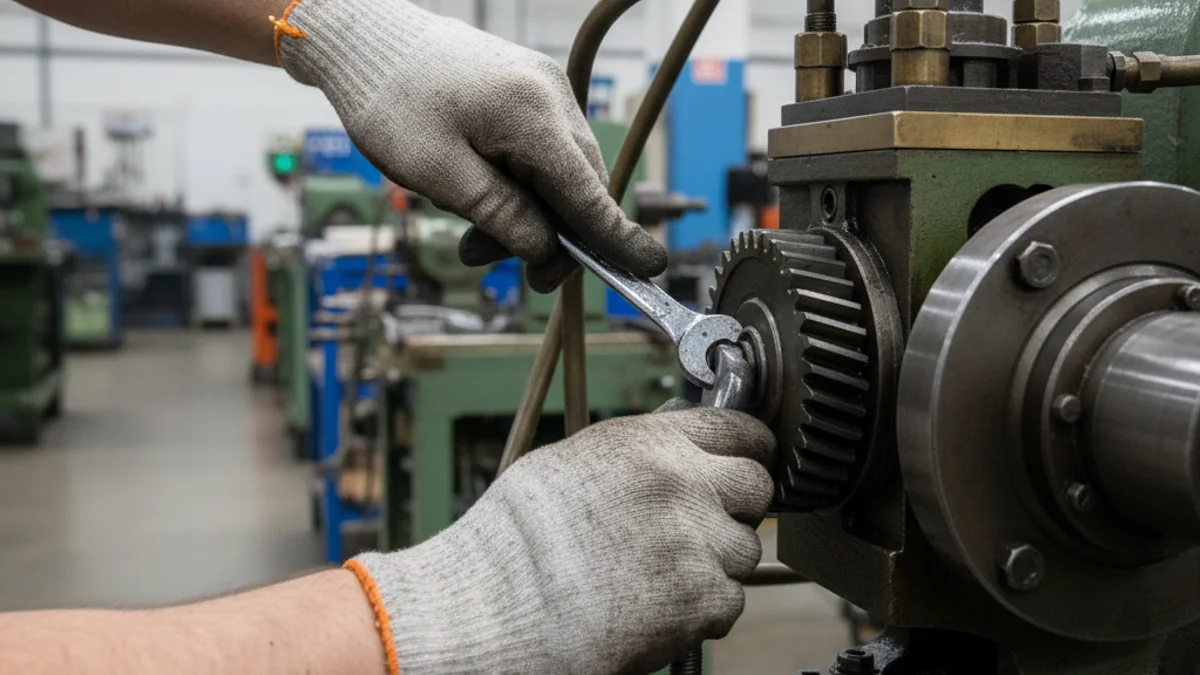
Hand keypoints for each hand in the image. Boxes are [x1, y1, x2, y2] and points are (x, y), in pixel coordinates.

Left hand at [278, 0, 667, 291]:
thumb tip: (547, 249)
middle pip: (579, 187)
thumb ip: (501, 215)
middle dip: (550, 236)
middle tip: (503, 265)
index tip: (649, 268)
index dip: (618, 238)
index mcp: (532, 115)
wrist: (367, 41)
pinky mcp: (527, 92)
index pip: (589, 193)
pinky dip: (520, 186)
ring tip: (471, 236)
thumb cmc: (391, 101)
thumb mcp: (439, 174)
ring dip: (528, 214)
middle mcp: (551, 97)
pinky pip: (541, 152)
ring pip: (559, 174)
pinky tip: (478, 197)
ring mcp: (542, 90)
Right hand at [346, 403, 775, 673]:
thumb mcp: (571, 460)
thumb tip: (671, 456)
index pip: (740, 429)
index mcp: (651, 443)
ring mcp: (698, 544)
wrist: (493, 606)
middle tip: (702, 527)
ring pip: (745, 549)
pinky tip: (657, 606)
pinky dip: (703, 610)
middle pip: (757, 487)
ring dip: (717, 562)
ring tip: (661, 574)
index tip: (748, 461)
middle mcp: (683, 485)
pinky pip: (730, 602)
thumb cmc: (514, 540)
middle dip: (736, 506)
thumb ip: (637, 455)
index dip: (748, 449)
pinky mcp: (702, 600)